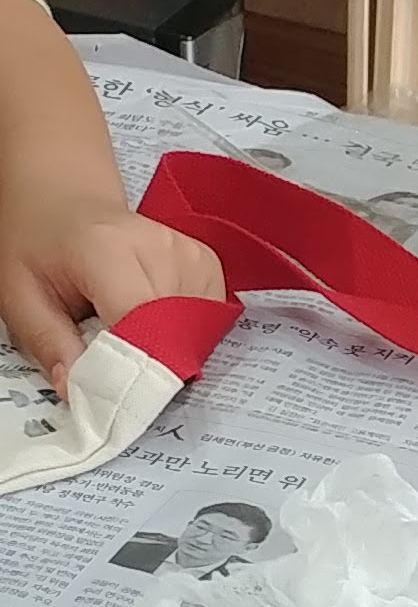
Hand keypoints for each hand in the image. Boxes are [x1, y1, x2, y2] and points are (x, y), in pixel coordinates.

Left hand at [0, 197, 221, 389]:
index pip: (141, 327)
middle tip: (113, 368)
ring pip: (195, 335)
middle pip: (174, 335)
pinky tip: (153, 320)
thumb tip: (79, 392)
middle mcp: (161, 248)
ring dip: (166, 350)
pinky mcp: (209, 264)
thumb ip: (48, 343)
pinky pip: (208, 321)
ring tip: (128, 334)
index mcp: (107, 250)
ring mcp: (192, 254)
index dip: (132, 373)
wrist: (64, 204)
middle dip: (147, 366)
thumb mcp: (19, 294)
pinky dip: (183, 334)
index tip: (113, 402)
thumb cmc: (40, 246)